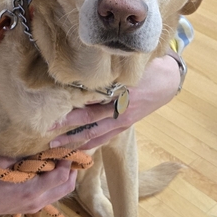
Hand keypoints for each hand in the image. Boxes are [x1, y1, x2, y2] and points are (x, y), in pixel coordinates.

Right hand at [0, 149, 76, 215]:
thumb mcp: (1, 161)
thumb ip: (22, 157)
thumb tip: (39, 148)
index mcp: (30, 190)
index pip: (60, 177)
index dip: (67, 161)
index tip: (66, 148)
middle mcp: (36, 201)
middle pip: (67, 187)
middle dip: (72, 169)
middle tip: (69, 154)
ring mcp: (35, 207)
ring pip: (62, 193)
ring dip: (66, 177)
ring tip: (62, 160)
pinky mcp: (33, 208)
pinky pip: (53, 195)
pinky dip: (57, 183)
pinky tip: (50, 171)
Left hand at [46, 54, 181, 150]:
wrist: (169, 80)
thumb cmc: (146, 68)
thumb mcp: (127, 67)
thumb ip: (108, 72)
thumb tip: (82, 70)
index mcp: (120, 93)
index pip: (92, 105)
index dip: (72, 112)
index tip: (54, 114)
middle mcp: (120, 110)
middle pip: (90, 121)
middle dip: (67, 127)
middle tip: (47, 131)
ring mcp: (123, 121)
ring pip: (96, 134)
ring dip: (76, 140)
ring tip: (56, 145)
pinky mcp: (125, 126)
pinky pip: (106, 138)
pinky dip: (92, 144)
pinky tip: (79, 149)